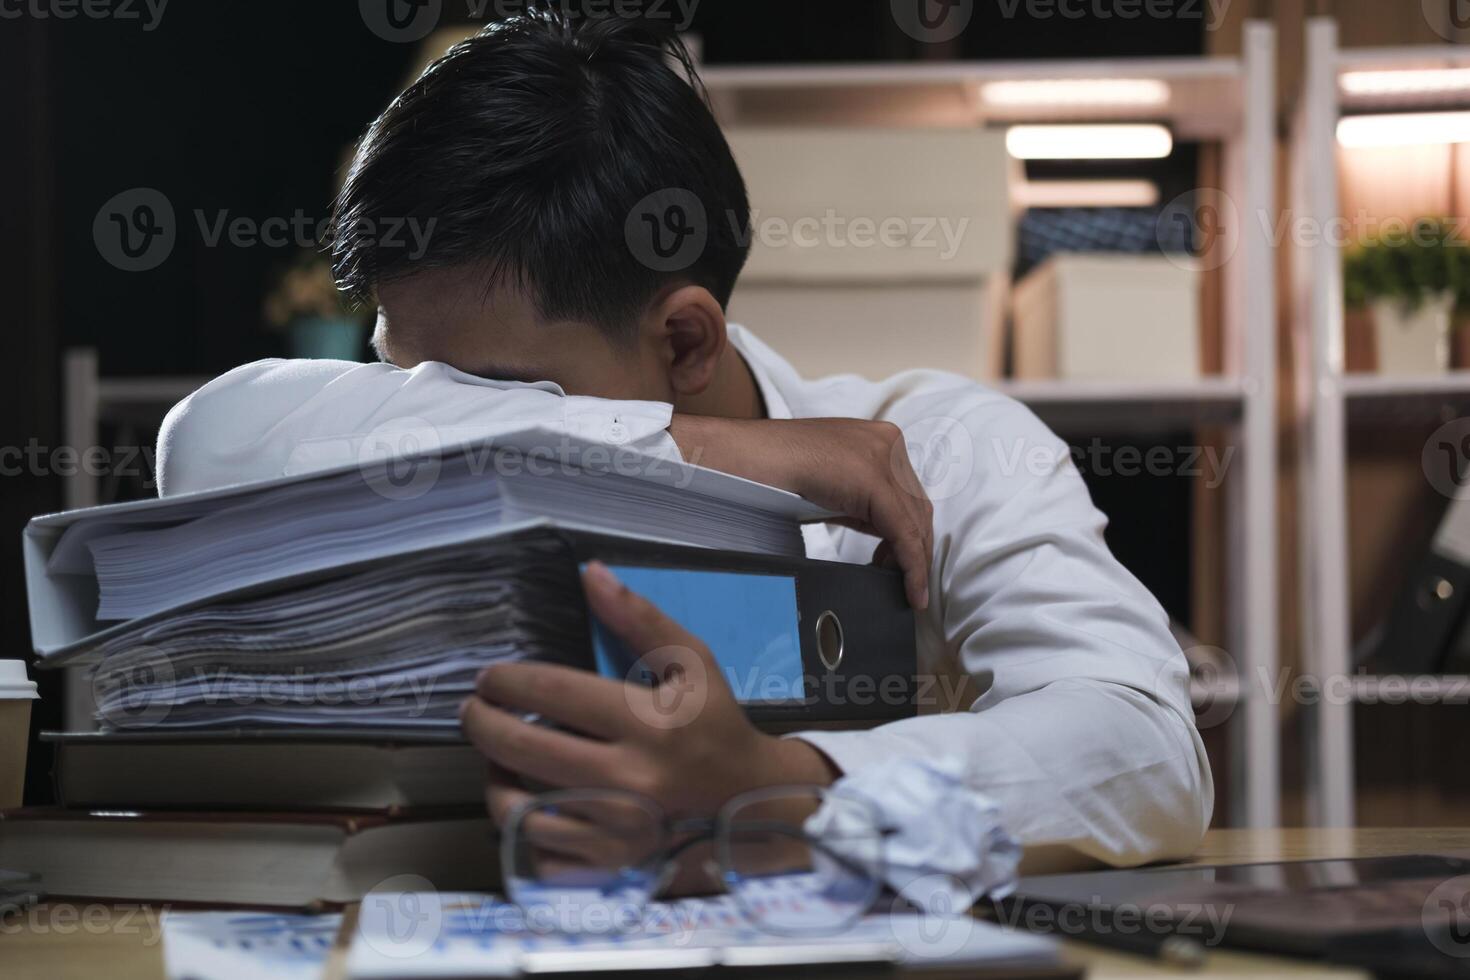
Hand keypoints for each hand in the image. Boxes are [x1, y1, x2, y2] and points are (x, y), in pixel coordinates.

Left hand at [460, 562, 837, 845]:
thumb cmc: (715, 725)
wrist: (748, 802)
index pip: (554, 694)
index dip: (509, 680)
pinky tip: (526, 802)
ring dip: (494, 778)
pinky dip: (521, 829)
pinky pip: (539, 853)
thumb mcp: (693, 662)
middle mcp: (627, 781)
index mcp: (647, 724)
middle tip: (474, 709)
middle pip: (523, 750)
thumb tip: (589, 572)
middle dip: (482, 724)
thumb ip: (640, 618)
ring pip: (519, 809)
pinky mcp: (609, 866)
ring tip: (495, 758)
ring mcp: (615, 831)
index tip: (490, 676)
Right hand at [670, 416, 932, 608]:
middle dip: (914, 548)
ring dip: (913, 560)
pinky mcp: (872, 480)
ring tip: (901, 588)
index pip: (908, 494)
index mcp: (876, 438)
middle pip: (917, 506)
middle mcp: (886, 441)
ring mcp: (881, 457)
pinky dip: (911, 565)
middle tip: (898, 579)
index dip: (911, 534)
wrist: (739, 458)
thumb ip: (859, 501)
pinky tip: (910, 591)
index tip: (899, 564)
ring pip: (915, 521)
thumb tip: (882, 538)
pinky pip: (903, 532)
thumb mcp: (829, 486)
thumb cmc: (770, 473)